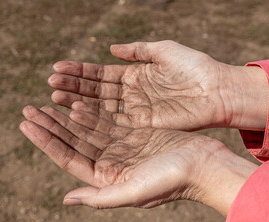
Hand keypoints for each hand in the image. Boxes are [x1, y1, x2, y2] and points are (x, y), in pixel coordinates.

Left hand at [19, 104, 257, 214]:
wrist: (205, 166)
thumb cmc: (172, 181)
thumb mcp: (134, 192)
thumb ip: (99, 197)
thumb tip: (66, 199)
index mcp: (106, 179)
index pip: (67, 157)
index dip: (45, 141)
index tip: (26, 124)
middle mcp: (111, 163)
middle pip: (73, 141)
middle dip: (50, 125)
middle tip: (27, 108)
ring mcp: (122, 147)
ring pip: (87, 128)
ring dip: (66, 116)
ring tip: (46, 101)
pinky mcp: (135, 133)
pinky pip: (107, 119)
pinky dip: (91, 110)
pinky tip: (75, 101)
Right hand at [48, 40, 267, 130]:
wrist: (218, 91)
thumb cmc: (194, 67)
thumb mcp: (165, 50)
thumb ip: (138, 50)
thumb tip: (110, 48)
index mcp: (135, 75)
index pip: (101, 73)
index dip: (79, 71)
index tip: (57, 68)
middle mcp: (131, 94)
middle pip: (96, 90)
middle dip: (72, 86)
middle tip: (49, 83)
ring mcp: (136, 110)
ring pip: (101, 106)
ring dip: (77, 101)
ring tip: (54, 96)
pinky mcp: (143, 125)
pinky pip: (115, 120)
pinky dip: (95, 116)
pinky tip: (75, 111)